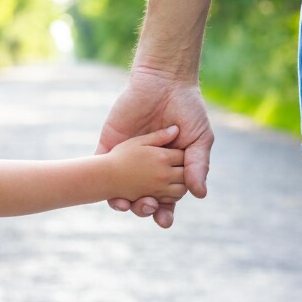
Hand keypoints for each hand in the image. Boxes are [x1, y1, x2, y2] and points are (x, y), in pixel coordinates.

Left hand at [96, 70, 213, 227]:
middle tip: (147, 208)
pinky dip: (102, 183)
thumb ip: (197, 165)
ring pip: (120, 189)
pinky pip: (101, 168)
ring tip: (128, 206)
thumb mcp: (198, 138)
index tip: (164, 220)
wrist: (164, 81)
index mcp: (169, 170)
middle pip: (143, 198)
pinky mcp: (110, 145)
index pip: (166, 199)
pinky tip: (110, 192)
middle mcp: (147, 168)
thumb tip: (199, 194)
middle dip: (144, 210)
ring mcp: (127, 158)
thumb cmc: (187, 109)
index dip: (165, 212)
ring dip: (123, 203)